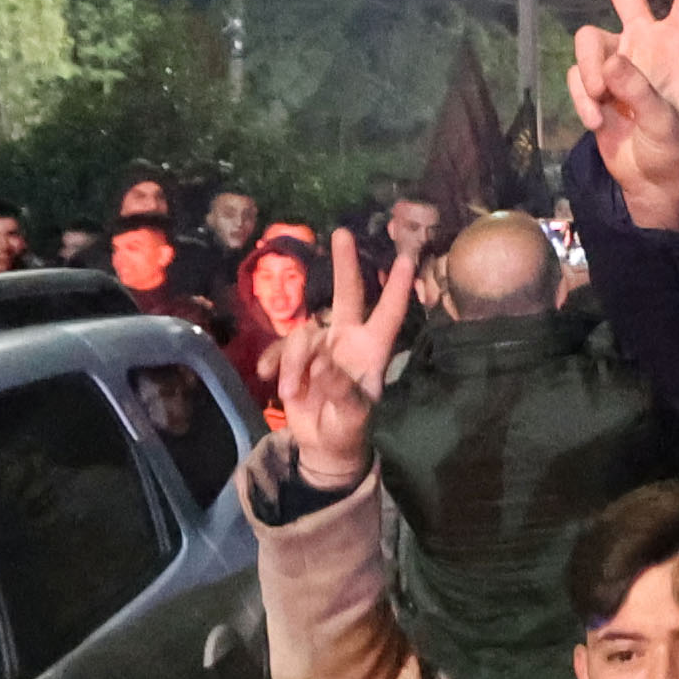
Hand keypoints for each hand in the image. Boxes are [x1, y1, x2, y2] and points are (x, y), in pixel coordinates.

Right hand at [272, 227, 421, 494]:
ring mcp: (320, 346)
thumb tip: (328, 368)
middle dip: (346, 265)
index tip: (407, 259)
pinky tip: (271, 382)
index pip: (389, 315)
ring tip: (292, 393)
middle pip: (348, 295)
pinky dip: (275, 364)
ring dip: (294, 363)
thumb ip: (344, 395)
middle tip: (343, 233)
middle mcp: (347, 340)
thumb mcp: (352, 419)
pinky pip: (280, 348)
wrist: (322, 445)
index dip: (397, 288)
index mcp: (371, 351)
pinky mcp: (295, 357)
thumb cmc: (348, 431)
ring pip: (303, 332)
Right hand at [569, 0, 678, 230]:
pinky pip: (576, 76)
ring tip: (605, 107)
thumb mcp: (666, 124)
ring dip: (589, 75)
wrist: (650, 183)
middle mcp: (645, 44)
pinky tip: (600, 123)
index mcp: (678, 46)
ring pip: (586, 42)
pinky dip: (583, 100)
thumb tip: (609, 64)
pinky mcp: (593, 83)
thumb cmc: (673, 151)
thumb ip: (639, 91)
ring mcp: (616, 61)